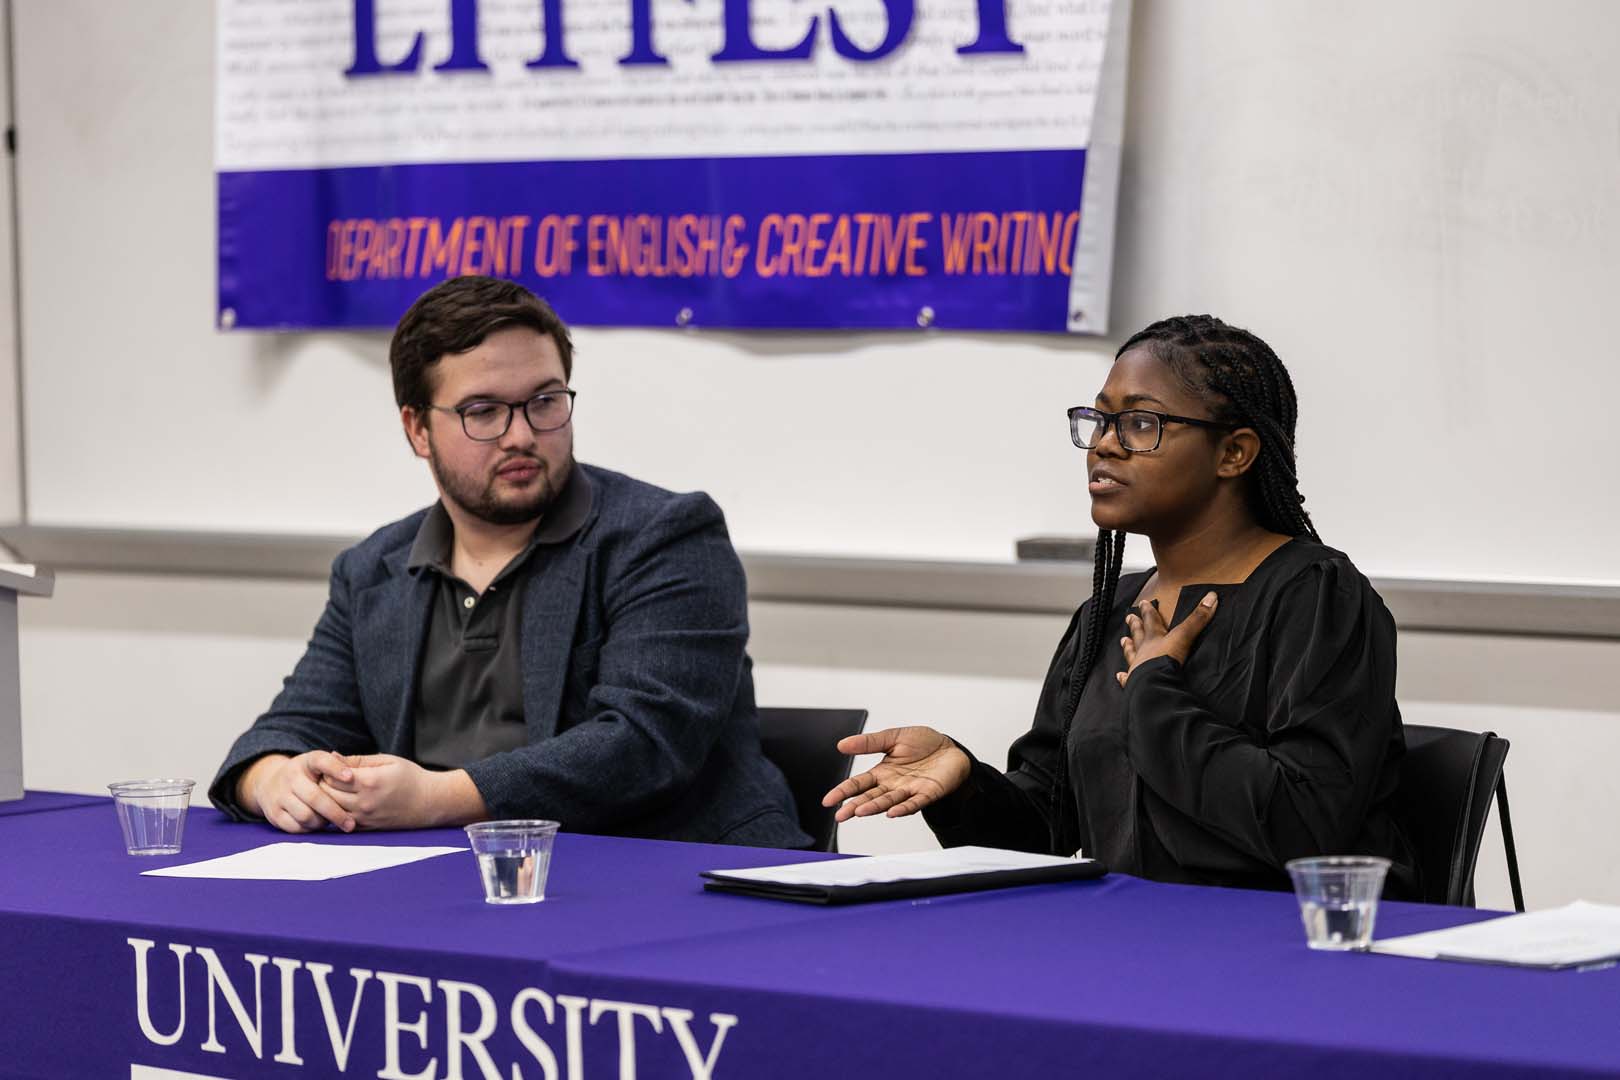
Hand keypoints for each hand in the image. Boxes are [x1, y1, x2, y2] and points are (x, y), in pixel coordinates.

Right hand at [239, 751, 356, 833]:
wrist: (271, 782)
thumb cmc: (307, 775)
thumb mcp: (320, 765)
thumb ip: (337, 767)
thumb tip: (352, 776)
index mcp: (307, 761)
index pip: (321, 761)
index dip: (336, 768)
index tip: (350, 777)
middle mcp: (291, 776)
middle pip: (315, 797)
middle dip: (335, 813)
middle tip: (350, 824)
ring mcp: (280, 795)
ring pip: (305, 816)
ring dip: (322, 822)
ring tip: (332, 822)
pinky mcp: (274, 814)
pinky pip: (296, 827)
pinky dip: (309, 829)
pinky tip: (317, 824)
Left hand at [320, 754, 485, 829]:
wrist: (429, 803)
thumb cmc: (410, 777)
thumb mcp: (387, 761)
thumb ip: (358, 760)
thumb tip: (332, 756)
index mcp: (369, 781)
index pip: (331, 777)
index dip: (326, 770)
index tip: (330, 766)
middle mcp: (364, 802)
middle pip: (327, 795)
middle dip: (323, 785)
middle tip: (327, 777)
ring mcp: (365, 818)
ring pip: (331, 810)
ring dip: (328, 801)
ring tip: (333, 790)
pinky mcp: (366, 828)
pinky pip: (341, 822)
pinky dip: (336, 813)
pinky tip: (342, 804)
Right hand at [822, 726, 971, 821]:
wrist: (951, 749)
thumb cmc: (924, 744)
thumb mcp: (893, 737)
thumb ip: (869, 742)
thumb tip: (842, 745)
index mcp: (883, 772)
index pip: (858, 784)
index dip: (843, 791)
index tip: (828, 801)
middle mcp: (893, 785)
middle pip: (870, 797)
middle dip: (854, 806)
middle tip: (840, 815)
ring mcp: (909, 791)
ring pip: (888, 801)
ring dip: (874, 807)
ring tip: (859, 811)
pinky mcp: (927, 793)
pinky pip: (914, 803)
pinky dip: (903, 808)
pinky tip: (891, 813)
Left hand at [1117, 591, 1217, 687]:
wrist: (1154, 685)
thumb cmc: (1166, 660)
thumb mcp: (1184, 636)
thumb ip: (1197, 619)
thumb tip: (1211, 597)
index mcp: (1155, 638)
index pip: (1151, 620)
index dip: (1148, 611)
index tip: (1143, 603)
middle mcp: (1143, 651)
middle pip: (1138, 635)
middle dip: (1135, 625)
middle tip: (1129, 617)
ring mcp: (1137, 667)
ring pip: (1131, 653)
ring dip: (1128, 647)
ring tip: (1123, 640)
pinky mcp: (1134, 683)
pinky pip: (1127, 678)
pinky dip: (1123, 677)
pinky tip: (1119, 675)